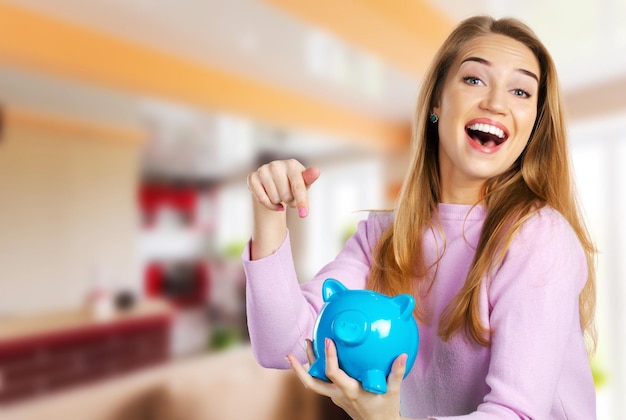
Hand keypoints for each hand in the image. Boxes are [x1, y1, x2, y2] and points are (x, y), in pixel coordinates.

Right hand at [247, 159, 319, 216]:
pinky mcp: (252, 177)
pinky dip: (270, 205)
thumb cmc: (293, 183)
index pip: (298, 187)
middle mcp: (276, 165)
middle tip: (289, 195)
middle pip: (286, 196)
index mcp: (292, 165)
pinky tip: (274, 202)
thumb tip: (316, 171)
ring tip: (280, 194)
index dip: (301, 202)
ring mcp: (263, 170)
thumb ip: (309, 179)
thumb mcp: (304, 183)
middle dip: (290, 201)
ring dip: (279, 202)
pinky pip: (261, 199)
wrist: (275, 180)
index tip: (304, 215)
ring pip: (274, 198)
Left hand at [286, 338, 405, 419]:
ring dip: (306, 366)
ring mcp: (335, 396)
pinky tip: (320, 356)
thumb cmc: (386, 409)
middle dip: (299, 369)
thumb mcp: (394, 392)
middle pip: (311, 383)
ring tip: (307, 344)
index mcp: (350, 391)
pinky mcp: (336, 396)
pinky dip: (318, 369)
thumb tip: (403, 355)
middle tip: (292, 352)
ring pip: (314, 381)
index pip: (333, 374)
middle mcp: (338, 394)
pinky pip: (322, 381)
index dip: (328, 357)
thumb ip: (397, 373)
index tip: (327, 341)